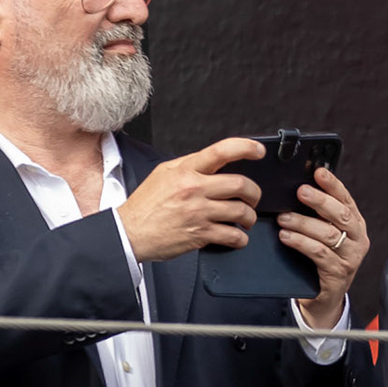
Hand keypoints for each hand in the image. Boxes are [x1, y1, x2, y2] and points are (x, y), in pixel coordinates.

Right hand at [116, 137, 262, 262]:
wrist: (129, 232)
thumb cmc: (146, 204)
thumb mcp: (164, 173)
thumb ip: (190, 165)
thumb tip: (215, 161)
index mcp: (186, 171)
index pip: (221, 151)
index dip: (246, 148)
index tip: (257, 151)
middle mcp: (194, 189)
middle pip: (241, 185)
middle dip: (254, 193)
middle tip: (252, 198)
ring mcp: (198, 213)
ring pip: (241, 212)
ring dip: (249, 217)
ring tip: (244, 219)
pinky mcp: (200, 235)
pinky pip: (233, 236)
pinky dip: (240, 238)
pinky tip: (236, 236)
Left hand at [277, 167, 368, 328]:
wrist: (323, 299)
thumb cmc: (319, 260)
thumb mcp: (323, 235)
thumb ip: (317, 216)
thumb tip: (298, 188)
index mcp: (355, 225)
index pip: (346, 200)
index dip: (333, 185)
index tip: (318, 171)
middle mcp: (358, 240)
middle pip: (341, 215)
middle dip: (320, 201)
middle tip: (300, 191)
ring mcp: (350, 258)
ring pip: (329, 234)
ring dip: (304, 223)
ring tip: (284, 218)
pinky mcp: (338, 274)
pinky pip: (319, 254)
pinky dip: (301, 243)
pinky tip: (286, 237)